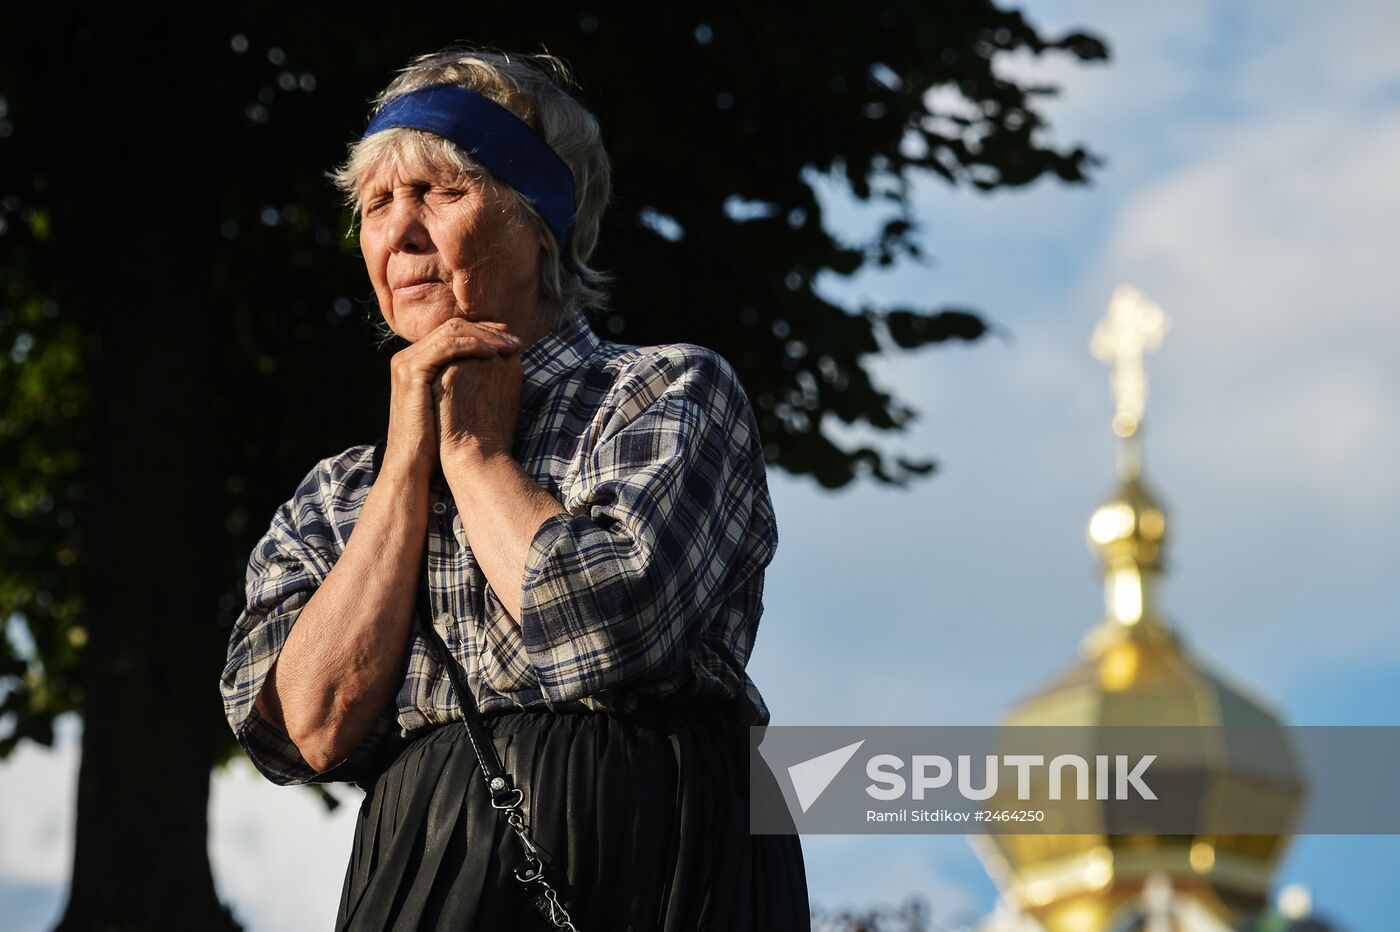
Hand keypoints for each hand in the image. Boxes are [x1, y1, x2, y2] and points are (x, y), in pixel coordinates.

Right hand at [383, 317, 520, 480]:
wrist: (414, 461)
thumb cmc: (438, 438)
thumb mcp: (453, 400)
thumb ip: (466, 378)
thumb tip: (498, 364)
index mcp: (418, 360)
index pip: (454, 333)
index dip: (484, 332)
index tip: (510, 339)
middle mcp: (408, 356)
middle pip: (453, 327)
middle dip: (488, 331)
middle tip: (514, 339)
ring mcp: (406, 362)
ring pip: (451, 332)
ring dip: (485, 336)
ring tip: (509, 345)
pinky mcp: (411, 371)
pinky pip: (446, 346)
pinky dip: (471, 345)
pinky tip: (492, 353)